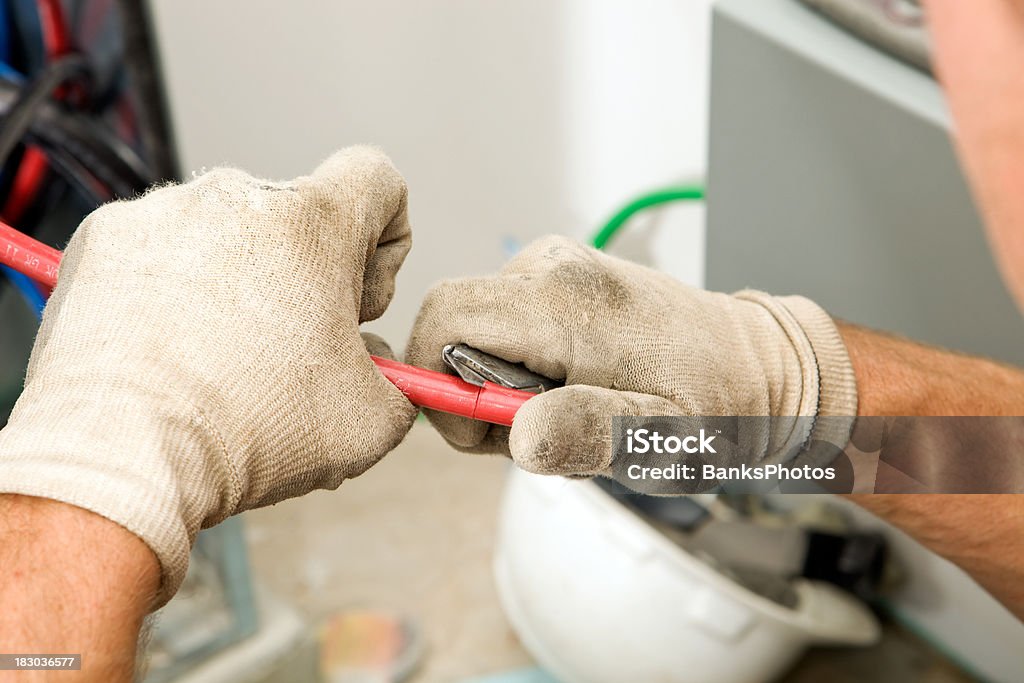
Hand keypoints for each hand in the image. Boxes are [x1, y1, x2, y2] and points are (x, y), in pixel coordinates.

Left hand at [0, 146, 416, 606]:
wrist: (126, 457)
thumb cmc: (248, 432)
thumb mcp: (373, 421)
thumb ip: (397, 376)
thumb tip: (377, 366)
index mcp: (315, 223)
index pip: (375, 179)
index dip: (384, 239)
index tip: (359, 299)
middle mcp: (237, 196)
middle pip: (295, 218)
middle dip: (304, 276)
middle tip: (288, 349)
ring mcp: (163, 212)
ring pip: (225, 235)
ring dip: (235, 282)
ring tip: (216, 359)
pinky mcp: (105, 239)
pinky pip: (160, 252)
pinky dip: (171, 292)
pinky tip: (167, 352)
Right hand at [406, 235, 856, 483]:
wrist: (757, 367)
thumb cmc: (713, 409)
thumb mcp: (657, 439)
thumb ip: (586, 433)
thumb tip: (515, 434)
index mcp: (565, 301)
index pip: (443, 319)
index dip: (438, 383)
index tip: (484, 431)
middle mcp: (553, 267)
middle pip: (453, 327)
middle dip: (473, 393)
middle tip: (538, 429)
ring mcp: (556, 265)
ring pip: (476, 330)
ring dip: (501, 386)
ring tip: (570, 409)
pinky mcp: (561, 276)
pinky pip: (503, 323)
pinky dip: (519, 366)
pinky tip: (572, 387)